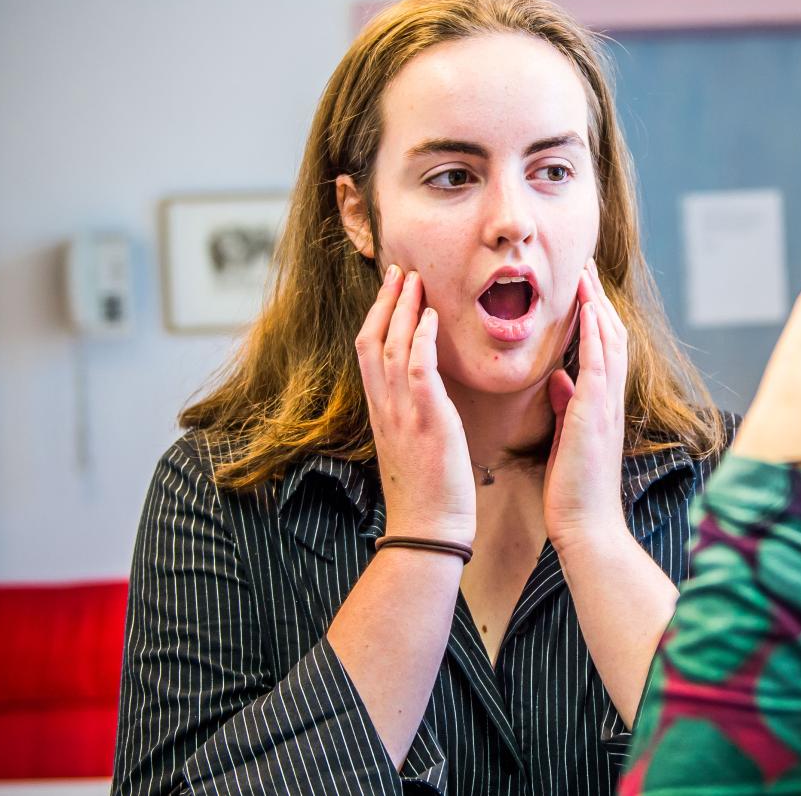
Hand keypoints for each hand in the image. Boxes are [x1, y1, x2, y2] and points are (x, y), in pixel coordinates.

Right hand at [356, 266, 476, 544]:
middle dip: (386, 301)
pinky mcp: (426, 421)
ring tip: (416, 278)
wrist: (429, 530)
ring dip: (402, 308)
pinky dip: (421, 339)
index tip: (392, 289)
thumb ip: (412, 416)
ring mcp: (401, 413)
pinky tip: (431, 316)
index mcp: (381, 412)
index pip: (369, 352)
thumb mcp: (412, 446)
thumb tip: (422, 396)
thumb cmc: (428, 493)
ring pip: (391, 347)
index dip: (378, 316)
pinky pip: (418, 370)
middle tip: (401, 269)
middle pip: (373, 340)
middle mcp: (384, 407)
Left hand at [545, 259, 628, 552]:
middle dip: (599, 299)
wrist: (586, 528)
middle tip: (587, 264)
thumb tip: (559, 378)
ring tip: (587, 272)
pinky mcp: (595, 415)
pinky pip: (599, 364)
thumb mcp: (566, 440)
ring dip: (599, 305)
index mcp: (601, 407)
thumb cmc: (573, 491)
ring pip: (610, 343)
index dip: (595, 315)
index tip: (582, 286)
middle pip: (611, 336)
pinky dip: (596, 334)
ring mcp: (606, 407)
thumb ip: (565, 405)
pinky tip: (589, 309)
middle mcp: (610, 401)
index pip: (603, 350)